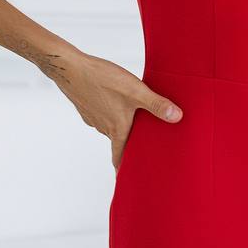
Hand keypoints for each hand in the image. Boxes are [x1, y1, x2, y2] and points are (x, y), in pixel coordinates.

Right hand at [35, 47, 182, 173]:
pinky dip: (108, 111)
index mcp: (117, 128)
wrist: (70, 68)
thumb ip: (157, 104)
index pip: (120, 156)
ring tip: (131, 116)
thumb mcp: (136, 90)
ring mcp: (92, 117)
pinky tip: (114, 99)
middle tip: (140, 142)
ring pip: (109, 125)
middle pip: (118, 140)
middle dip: (128, 142)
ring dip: (119, 124)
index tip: (126, 179)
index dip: (123, 168)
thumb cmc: (102, 79)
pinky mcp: (86, 106)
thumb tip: (177, 117)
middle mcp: (104, 127)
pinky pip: (101, 114)